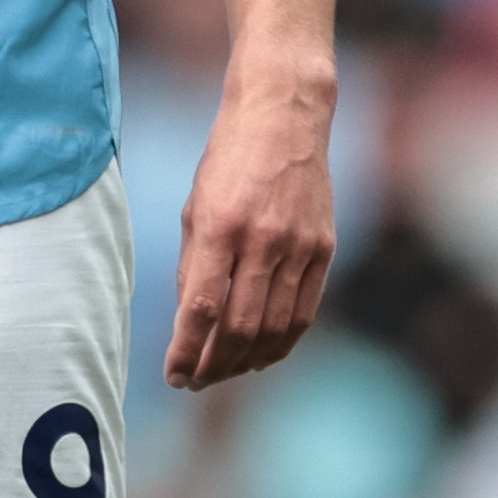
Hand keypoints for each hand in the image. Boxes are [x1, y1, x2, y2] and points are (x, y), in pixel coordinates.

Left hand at [162, 70, 336, 390]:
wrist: (284, 117)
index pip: (202, 308)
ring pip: (274, 329)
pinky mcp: (324, 249)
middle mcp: (263, 240)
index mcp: (221, 226)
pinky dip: (281, 343)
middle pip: (240, 328)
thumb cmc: (228, 161)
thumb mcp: (195, 208)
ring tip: (222, 374)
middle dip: (213, 366)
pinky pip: (304, 313)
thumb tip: (191, 325)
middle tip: (195, 381)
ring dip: (244, 362)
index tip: (173, 375)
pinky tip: (260, 356)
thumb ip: (194, 268)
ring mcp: (300, 247)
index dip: (186, 350)